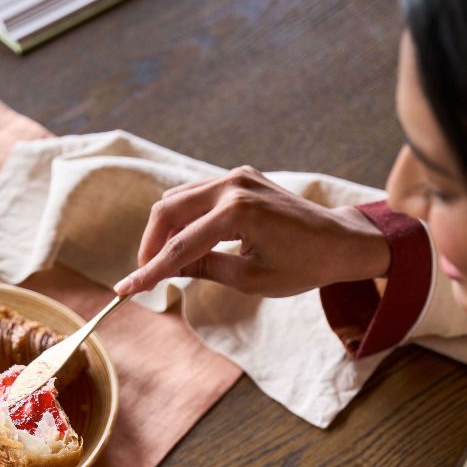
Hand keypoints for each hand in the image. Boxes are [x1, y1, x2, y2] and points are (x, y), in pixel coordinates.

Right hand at [114, 166, 389, 297]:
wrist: (341, 241)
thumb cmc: (304, 266)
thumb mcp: (250, 279)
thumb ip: (205, 268)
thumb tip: (167, 268)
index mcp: (238, 214)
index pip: (180, 246)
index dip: (150, 271)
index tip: (126, 289)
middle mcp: (233, 186)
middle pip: (168, 210)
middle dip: (151, 243)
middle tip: (145, 274)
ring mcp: (237, 176)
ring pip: (179, 198)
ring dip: (165, 230)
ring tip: (163, 262)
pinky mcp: (242, 177)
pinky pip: (198, 194)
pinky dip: (185, 218)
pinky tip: (185, 243)